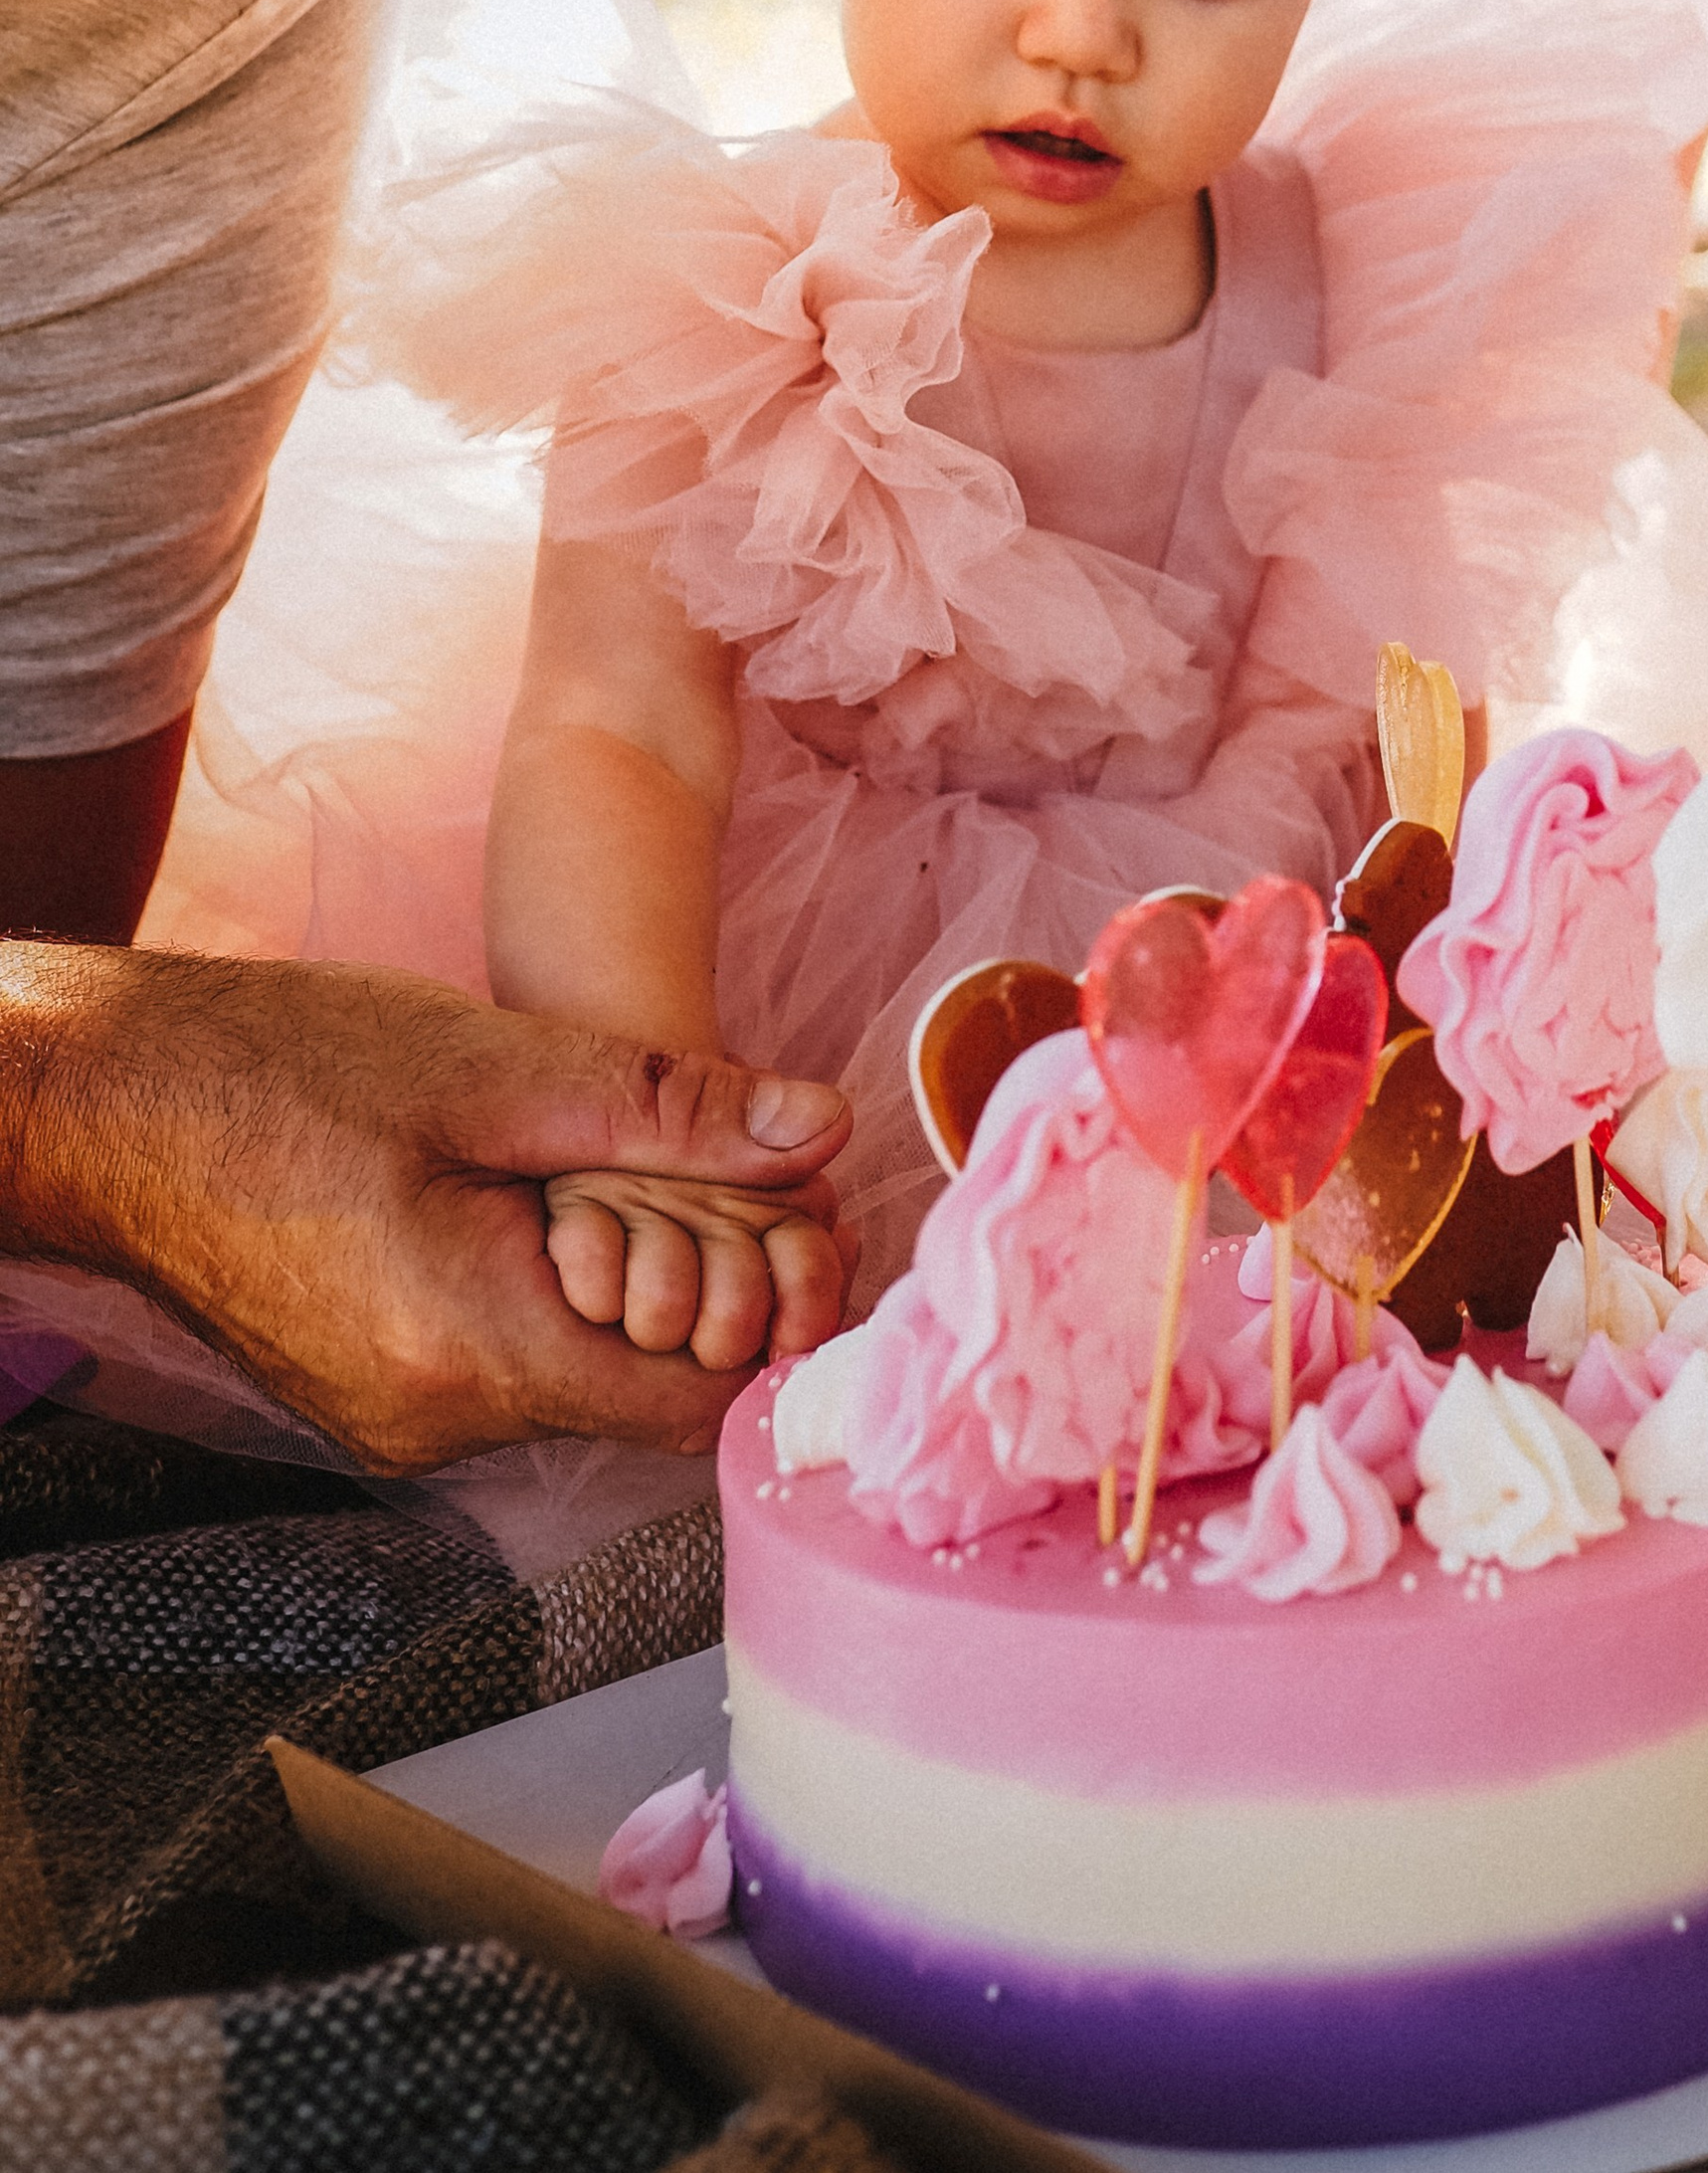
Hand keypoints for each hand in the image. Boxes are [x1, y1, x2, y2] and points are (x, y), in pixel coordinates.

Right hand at [0, 942, 853, 1474]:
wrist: (102, 1105)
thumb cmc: (281, 1066)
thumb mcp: (500, 1065)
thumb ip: (670, 1110)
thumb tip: (823, 1132)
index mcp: (474, 1354)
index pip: (696, 1403)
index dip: (773, 1318)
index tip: (797, 1223)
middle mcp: (435, 1423)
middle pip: (642, 1391)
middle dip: (705, 1285)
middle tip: (720, 1172)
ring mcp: (395, 1420)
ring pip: (576, 1374)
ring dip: (624, 1280)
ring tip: (617, 1168)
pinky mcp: (370, 1390)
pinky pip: (506, 1362)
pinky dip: (549, 1290)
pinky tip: (536, 1198)